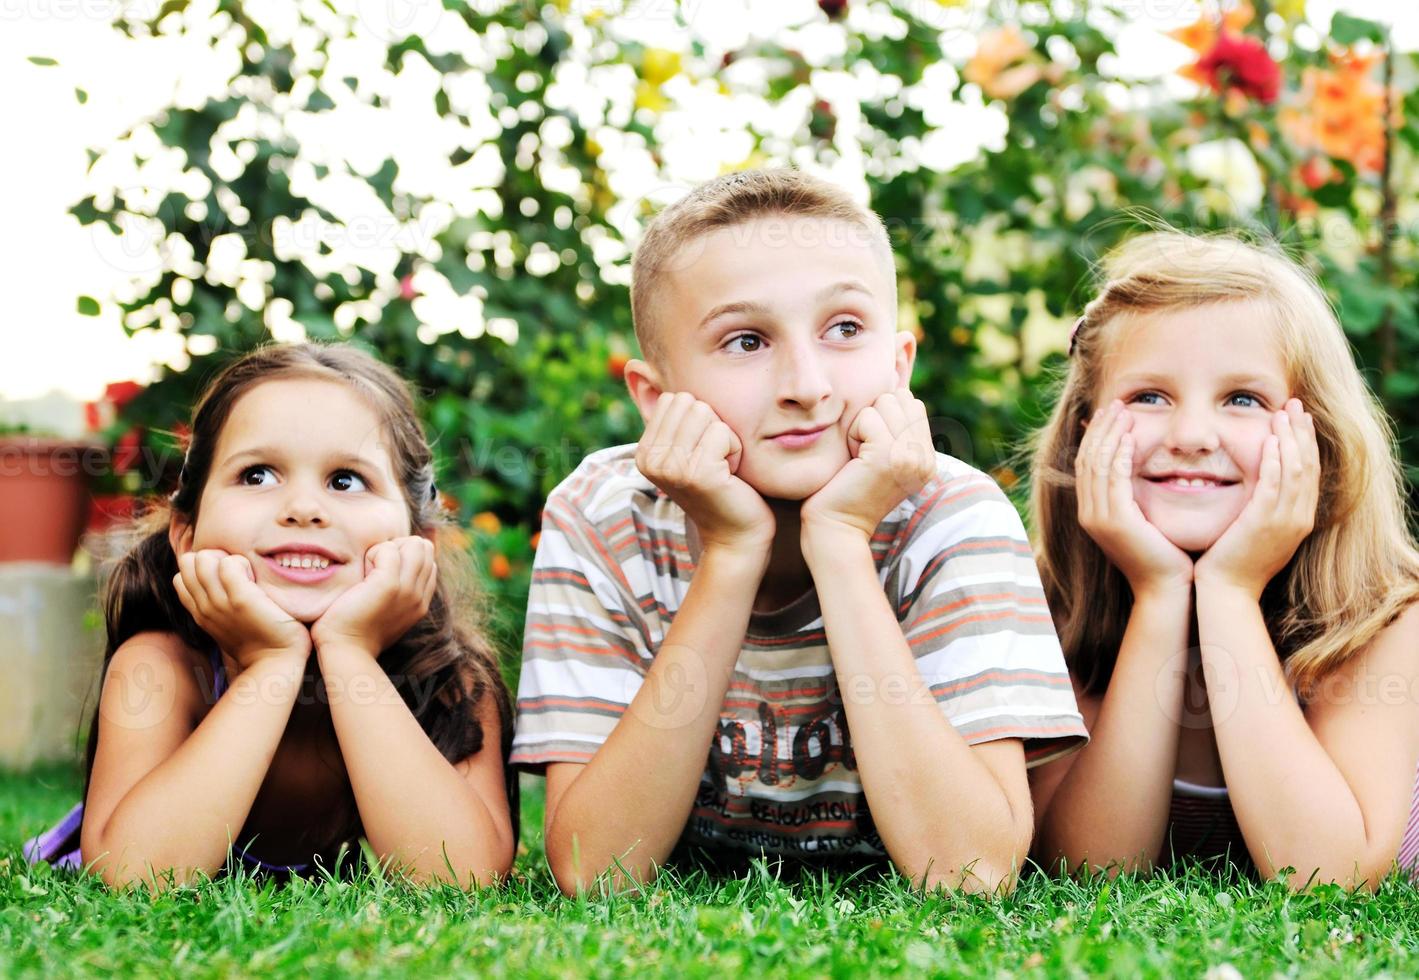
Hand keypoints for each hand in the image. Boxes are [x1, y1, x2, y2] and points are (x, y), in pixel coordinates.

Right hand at [173, 550, 311, 669]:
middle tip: (237, 571)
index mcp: (200, 613)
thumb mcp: (229, 623)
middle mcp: (205, 607)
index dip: (200, 568)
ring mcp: (220, 604)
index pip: (180, 577)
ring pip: (203, 559)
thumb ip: (218, 604)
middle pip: (188, 562)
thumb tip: (219, 579)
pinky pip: (229, 564)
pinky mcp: (241, 599)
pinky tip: (255, 577)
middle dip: (212, 557)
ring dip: (228, 558)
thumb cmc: (261, 641)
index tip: (225, 576)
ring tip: (247, 574)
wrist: (276, 662)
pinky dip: (242, 563)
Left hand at [310, 536, 437, 659]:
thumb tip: (394, 563)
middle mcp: (419, 596)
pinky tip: (362, 572)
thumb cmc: (355, 629)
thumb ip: (397, 592)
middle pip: (424, 548)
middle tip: (375, 567)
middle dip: (400, 548)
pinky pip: (389, 549)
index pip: (428, 561)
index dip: (406, 556)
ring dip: (388, 549)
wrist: (345, 649)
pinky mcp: (389, 585)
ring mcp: (408, 590)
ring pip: (414, 544)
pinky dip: (374, 552)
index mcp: (421, 603)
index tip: (382, 571)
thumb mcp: (385, 611)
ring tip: (370, 569)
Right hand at [635, 391, 774, 555]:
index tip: (703, 453)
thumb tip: (634, 364)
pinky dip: (736, 449)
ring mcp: (671, 468)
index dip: (700, 420)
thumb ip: (670, 413)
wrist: (737, 536)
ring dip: (725, 437)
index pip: (675, 398)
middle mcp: (650, 460)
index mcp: (643, 451)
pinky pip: (723, 432)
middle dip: (713, 425)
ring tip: (722, 467)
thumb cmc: (721, 486)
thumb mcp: (689, 446)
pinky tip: (731, 476)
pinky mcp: (697, 474)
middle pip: (691, 402)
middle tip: (715, 461)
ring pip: (707, 413)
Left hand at [800, 388, 935, 539]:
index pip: (911, 402)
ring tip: (858, 456)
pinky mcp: (890, 456)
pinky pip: (868, 418)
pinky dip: (853, 434)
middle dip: (872, 416)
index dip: (882, 415)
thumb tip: (893, 377)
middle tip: (863, 453)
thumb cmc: (847, 489)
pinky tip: (853, 460)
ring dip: (862, 425)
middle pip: (899, 398)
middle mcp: (926, 458)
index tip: (870, 450)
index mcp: (928, 457)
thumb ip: (893, 425)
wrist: (836, 528)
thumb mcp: (879, 454)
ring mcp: (912, 457)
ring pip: (884, 403)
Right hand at [1075, 400, 1193, 599]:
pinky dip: (1118, 455)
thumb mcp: (1144, 519)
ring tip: (1124, 412)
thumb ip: (1136, 495)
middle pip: (1087, 459)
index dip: (1096, 436)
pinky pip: (1112, 479)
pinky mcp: (1115, 520)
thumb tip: (1143, 468)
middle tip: (1117, 404)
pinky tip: (1130, 438)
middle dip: (1101, 429)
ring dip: (1109, 435)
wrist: (1166, 588)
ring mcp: (1098, 518)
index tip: (1112, 414)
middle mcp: (1089, 514)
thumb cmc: (1164, 555)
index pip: (1087, 464)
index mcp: (1092, 513)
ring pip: (1096, 464)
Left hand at [1195, 399, 1319, 598]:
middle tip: (1296, 404)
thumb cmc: (1232, 563)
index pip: (1310, 473)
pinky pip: (1275, 484)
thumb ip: (1262, 508)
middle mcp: (1298, 519)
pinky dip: (1276, 459)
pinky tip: (1272, 439)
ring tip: (1284, 411)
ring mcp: (1285, 521)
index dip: (1306, 443)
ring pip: (1296, 470)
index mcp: (1299, 520)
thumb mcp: (1256, 531)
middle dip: (1303, 432)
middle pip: (1309, 465)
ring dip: (1291, 437)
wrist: (1226, 592)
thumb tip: (1257, 484)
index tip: (1300, 419)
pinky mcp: (1264, 522)